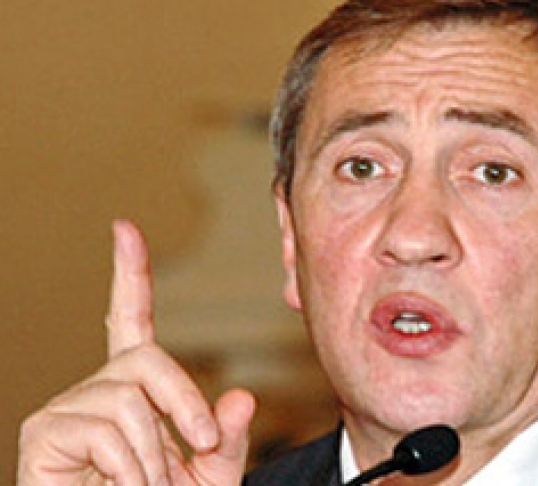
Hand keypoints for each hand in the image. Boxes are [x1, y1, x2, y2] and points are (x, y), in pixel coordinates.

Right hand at [18, 220, 255, 485]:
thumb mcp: (209, 477)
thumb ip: (227, 440)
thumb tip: (241, 398)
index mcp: (134, 391)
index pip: (130, 320)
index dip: (129, 275)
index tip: (125, 229)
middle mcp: (96, 390)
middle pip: (146, 357)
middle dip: (184, 402)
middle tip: (200, 446)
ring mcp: (65, 410)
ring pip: (129, 400)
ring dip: (154, 456)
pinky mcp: (42, 434)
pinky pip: (105, 431)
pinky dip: (130, 469)